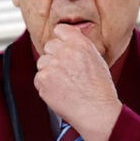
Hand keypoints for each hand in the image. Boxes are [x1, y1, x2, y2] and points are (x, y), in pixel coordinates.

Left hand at [35, 24, 122, 140]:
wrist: (97, 111)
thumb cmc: (100, 90)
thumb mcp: (97, 60)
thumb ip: (81, 47)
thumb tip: (68, 42)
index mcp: (80, 43)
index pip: (60, 30)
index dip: (60, 39)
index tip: (61, 47)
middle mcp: (65, 51)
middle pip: (49, 46)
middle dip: (54, 57)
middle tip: (66, 71)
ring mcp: (52, 65)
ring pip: (42, 63)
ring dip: (49, 71)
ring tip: (64, 84)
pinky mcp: (43, 80)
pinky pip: (39, 79)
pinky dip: (46, 86)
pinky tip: (60, 92)